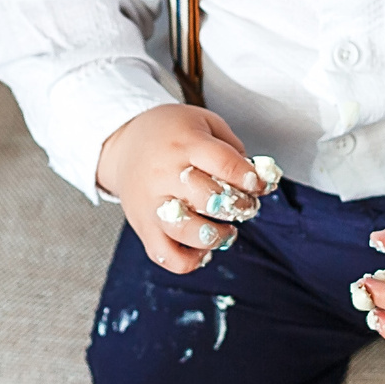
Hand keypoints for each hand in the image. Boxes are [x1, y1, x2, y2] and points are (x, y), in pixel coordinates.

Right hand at [96, 104, 267, 273]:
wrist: (124, 144)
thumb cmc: (171, 134)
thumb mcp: (204, 123)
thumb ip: (233, 148)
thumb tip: (259, 179)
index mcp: (185, 144)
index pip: (225, 164)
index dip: (250, 178)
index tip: (260, 184)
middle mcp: (165, 174)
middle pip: (210, 199)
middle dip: (240, 206)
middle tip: (246, 205)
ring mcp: (152, 204)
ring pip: (188, 232)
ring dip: (218, 236)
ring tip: (227, 230)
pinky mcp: (143, 227)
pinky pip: (166, 256)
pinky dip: (190, 260)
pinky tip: (203, 248)